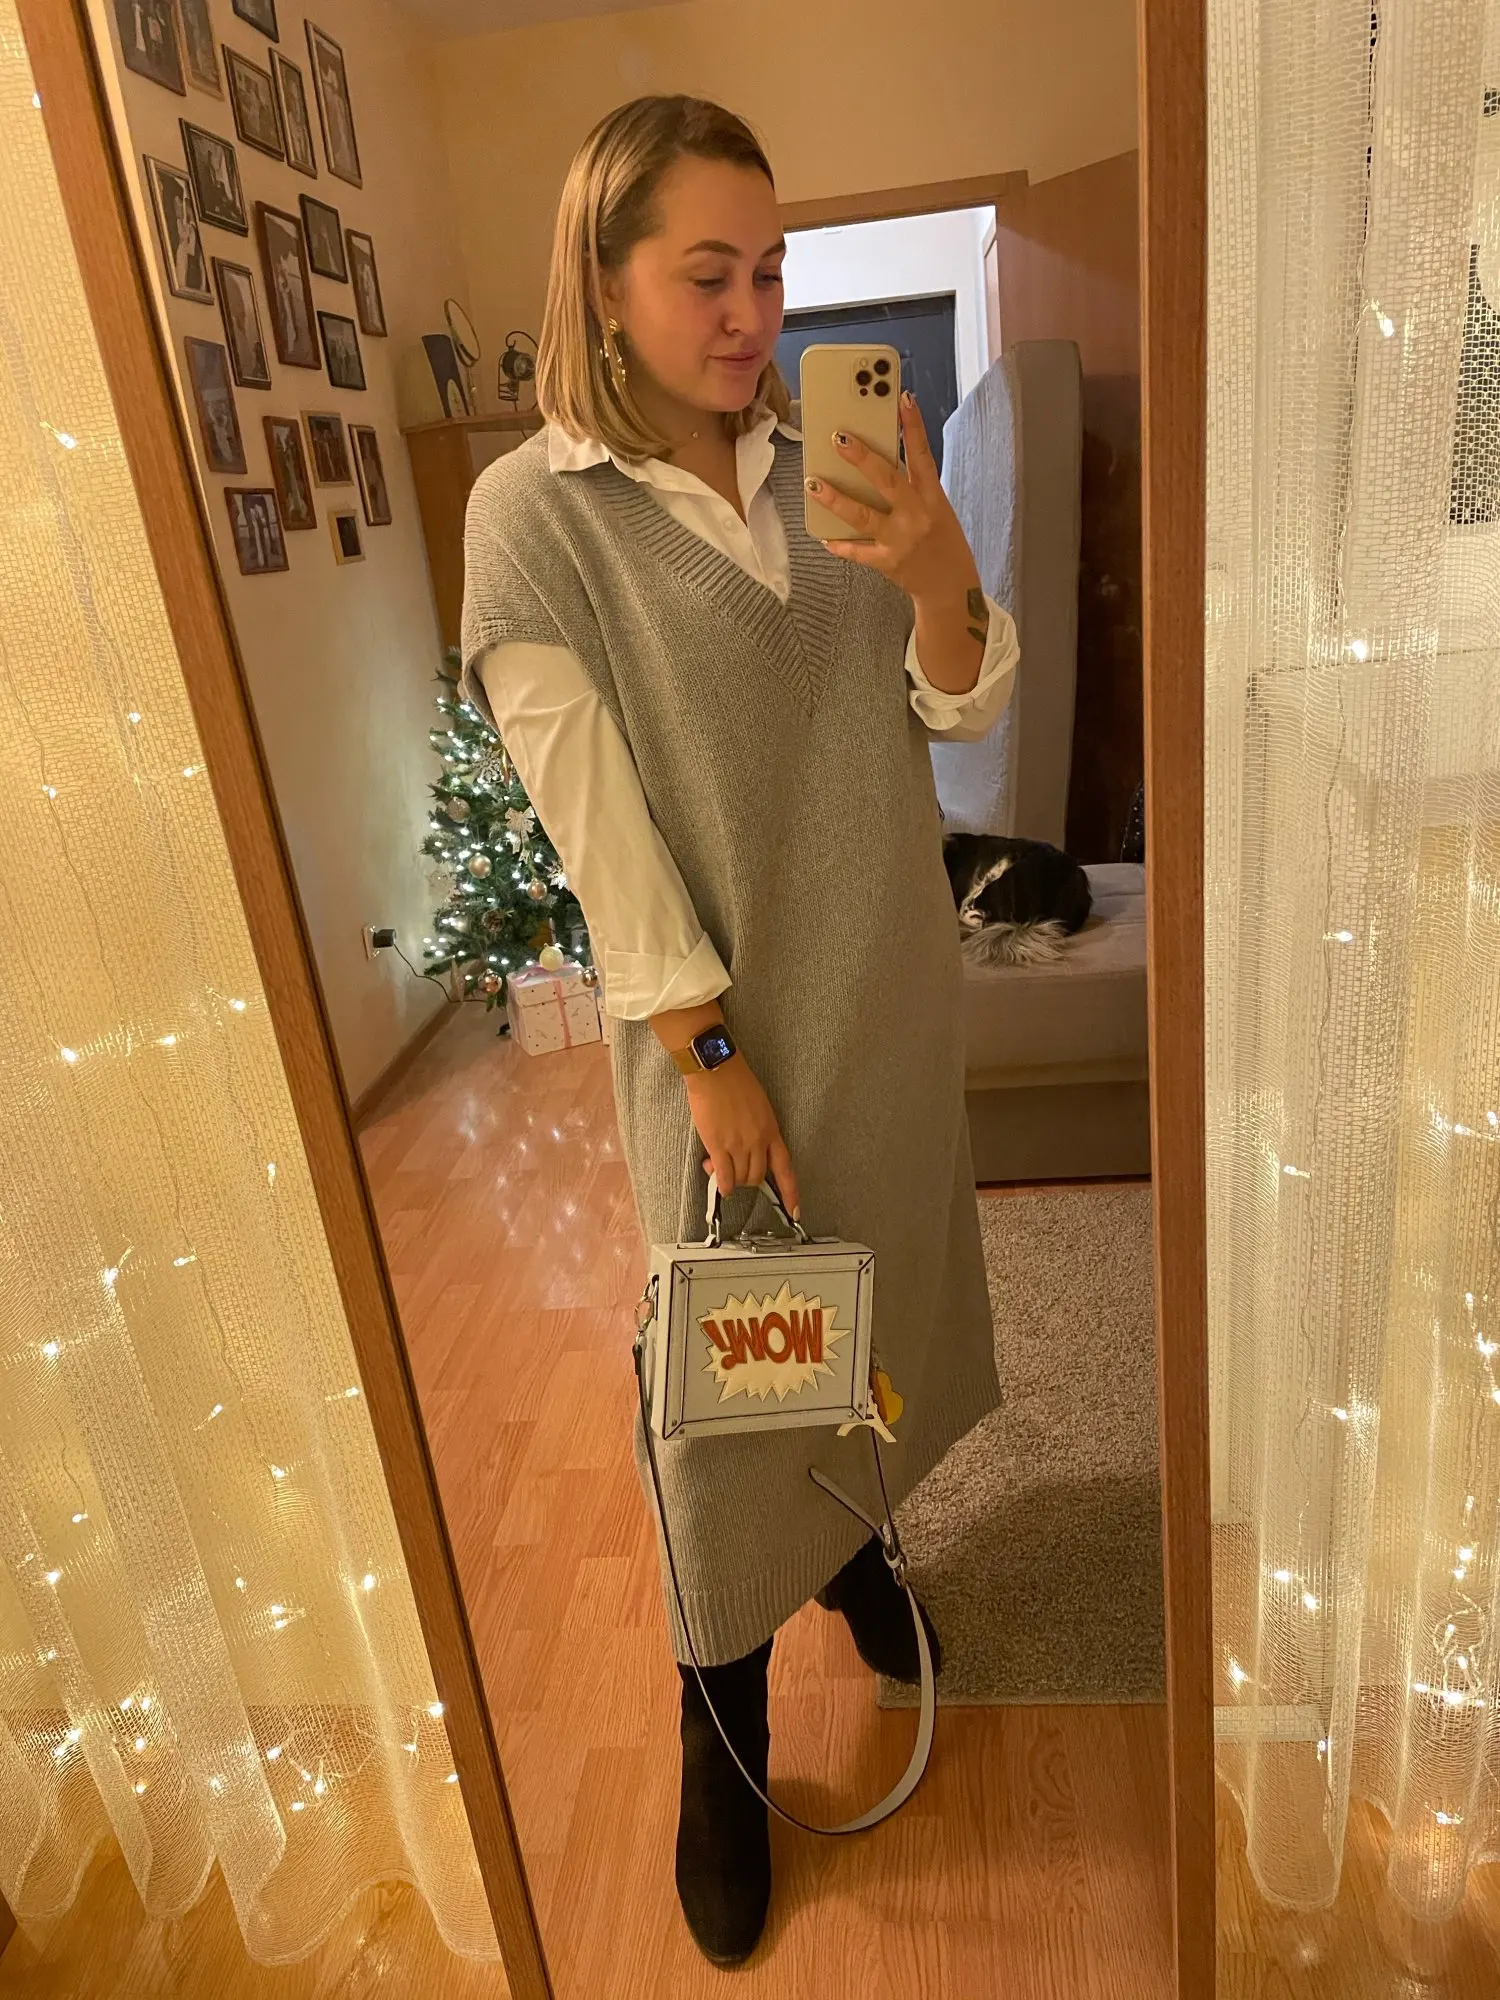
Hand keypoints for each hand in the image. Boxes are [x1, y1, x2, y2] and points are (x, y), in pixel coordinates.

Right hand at [686, 1055, 801, 1217]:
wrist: (716, 1071)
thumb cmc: (735, 1083)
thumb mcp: (759, 1108)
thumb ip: (758, 1130)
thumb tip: (749, 1149)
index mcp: (772, 1131)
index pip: (785, 1169)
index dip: (791, 1193)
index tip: (796, 1211)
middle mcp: (759, 1141)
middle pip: (758, 1176)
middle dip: (747, 1179)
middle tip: (733, 1170)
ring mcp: (740, 1145)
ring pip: (741, 1178)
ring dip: (731, 1179)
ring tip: (716, 1166)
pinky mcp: (720, 1146)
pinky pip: (724, 1176)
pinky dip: (720, 1182)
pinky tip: (714, 1176)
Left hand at [807, 392, 984, 622]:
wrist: (951, 588)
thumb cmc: (943, 542)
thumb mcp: (937, 509)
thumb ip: (913, 488)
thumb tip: (878, 462)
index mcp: (932, 498)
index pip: (923, 455)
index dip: (913, 427)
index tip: (902, 399)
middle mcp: (916, 516)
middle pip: (886, 481)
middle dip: (861, 457)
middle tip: (838, 437)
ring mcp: (900, 540)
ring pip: (862, 515)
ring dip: (835, 498)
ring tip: (813, 483)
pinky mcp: (887, 562)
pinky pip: (857, 551)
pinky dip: (839, 544)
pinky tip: (823, 536)